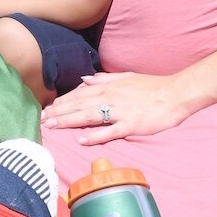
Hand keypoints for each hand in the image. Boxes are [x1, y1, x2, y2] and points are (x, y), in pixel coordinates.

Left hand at [40, 71, 192, 144]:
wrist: (175, 94)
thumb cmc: (151, 86)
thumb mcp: (125, 77)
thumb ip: (104, 78)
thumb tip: (85, 79)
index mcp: (108, 87)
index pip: (78, 94)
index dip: (61, 102)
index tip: (47, 108)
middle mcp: (110, 98)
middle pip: (78, 105)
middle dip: (58, 112)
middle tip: (41, 119)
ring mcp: (120, 112)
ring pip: (89, 116)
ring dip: (68, 121)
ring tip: (52, 126)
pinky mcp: (131, 125)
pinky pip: (110, 131)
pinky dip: (96, 135)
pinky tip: (81, 140)